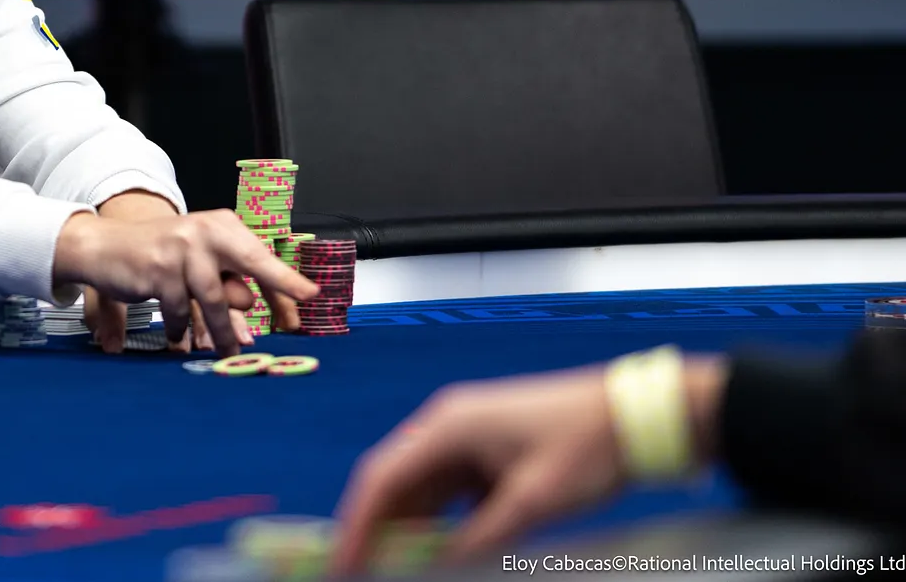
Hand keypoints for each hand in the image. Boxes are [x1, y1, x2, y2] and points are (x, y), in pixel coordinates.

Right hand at [55, 207, 316, 357]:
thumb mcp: (197, 261)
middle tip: (289, 327)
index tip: (311, 295)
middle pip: (250, 263)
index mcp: (221, 225)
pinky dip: (182, 328)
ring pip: (214, 298)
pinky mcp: (158, 268)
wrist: (105, 247)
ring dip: (222, 332)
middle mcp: (205, 230)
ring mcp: (181, 248)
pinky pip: (180, 308)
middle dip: (276, 292)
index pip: (260, 254)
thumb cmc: (159, 255)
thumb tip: (252, 305)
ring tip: (226, 353)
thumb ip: (225, 279)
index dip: (285, 278)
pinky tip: (179, 337)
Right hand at [329, 359, 727, 573]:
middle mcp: (448, 427)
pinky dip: (438, 522)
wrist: (637, 415)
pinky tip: (439, 552)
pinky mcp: (489, 451)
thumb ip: (480, 538)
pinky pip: (448, 490)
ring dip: (408, 528)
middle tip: (361, 573)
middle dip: (375, 529)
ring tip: (395, 569)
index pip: (382, 478)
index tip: (342, 564)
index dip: (357, 524)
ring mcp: (468, 437)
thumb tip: (437, 568)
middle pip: (394, 482)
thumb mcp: (532, 501)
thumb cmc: (585, 448)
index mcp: (448, 427)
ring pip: (420, 488)